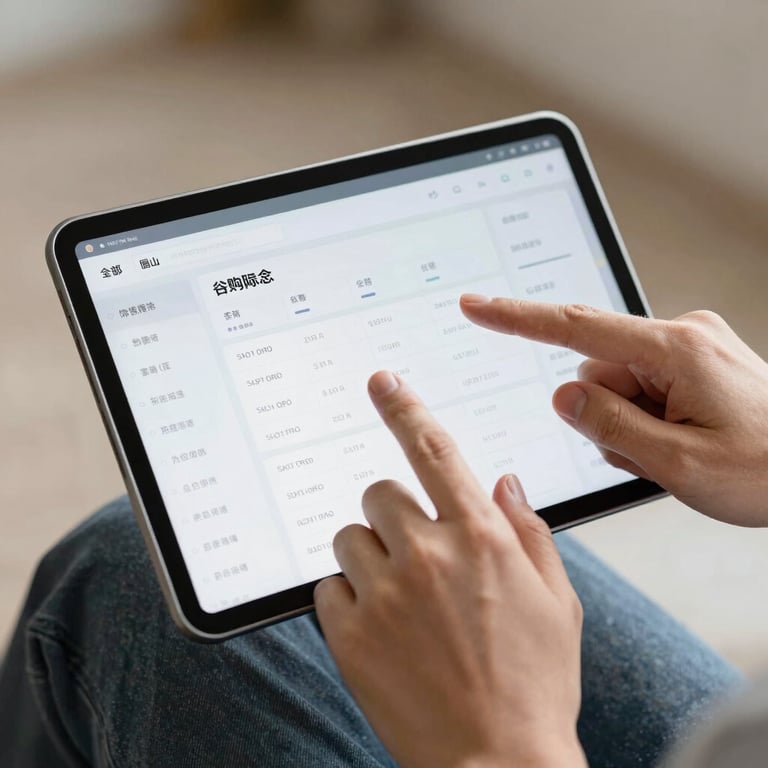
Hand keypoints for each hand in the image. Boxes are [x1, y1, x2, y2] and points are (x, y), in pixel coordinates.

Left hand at [315, 372, 586, 767]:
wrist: (497, 763)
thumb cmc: (534, 682)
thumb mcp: (556, 600)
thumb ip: (527, 529)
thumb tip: (500, 480)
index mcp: (481, 538)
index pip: (433, 451)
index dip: (404, 408)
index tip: (382, 382)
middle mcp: (428, 555)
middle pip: (378, 492)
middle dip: (392, 513)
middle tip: (413, 551)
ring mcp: (383, 594)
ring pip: (348, 536)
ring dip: (369, 555)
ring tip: (400, 598)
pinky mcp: (348, 634)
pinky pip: (329, 586)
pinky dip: (350, 599)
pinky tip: (381, 629)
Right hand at [461, 295, 767, 526]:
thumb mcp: (680, 464)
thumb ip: (610, 427)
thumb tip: (563, 395)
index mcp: (676, 351)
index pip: (576, 328)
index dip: (517, 318)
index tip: (475, 305)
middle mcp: (681, 336)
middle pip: (597, 372)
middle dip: (607, 414)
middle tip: (651, 452)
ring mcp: (688, 347)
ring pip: (617, 385)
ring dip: (628, 422)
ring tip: (674, 450)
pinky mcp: (692, 361)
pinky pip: (641, 387)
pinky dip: (647, 418)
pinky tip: (681, 439)